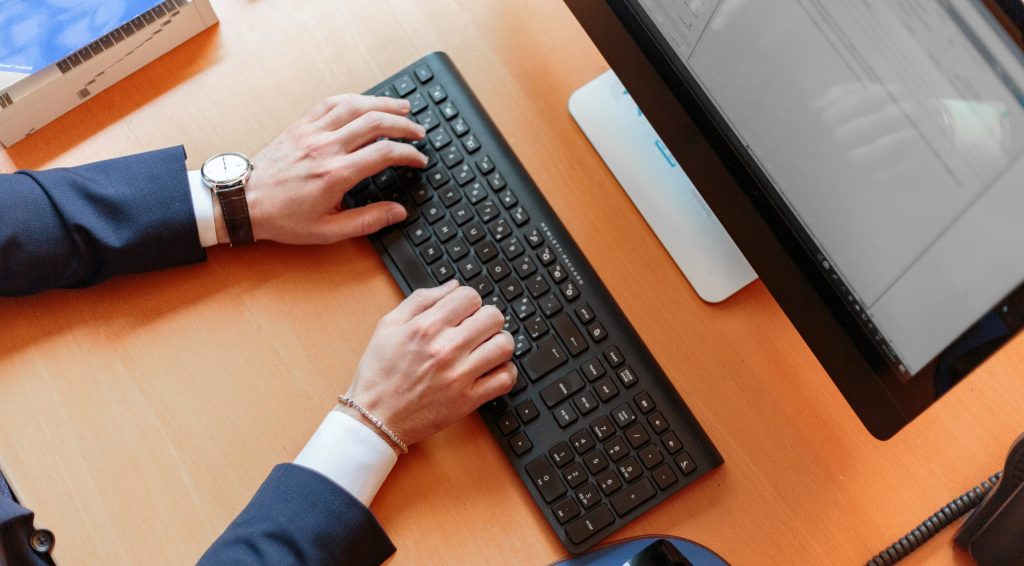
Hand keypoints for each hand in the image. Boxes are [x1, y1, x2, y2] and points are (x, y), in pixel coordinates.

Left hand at [213, 94, 427, 244]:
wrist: (243, 202)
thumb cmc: (282, 219)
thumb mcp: (328, 231)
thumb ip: (367, 221)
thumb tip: (398, 212)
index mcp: (335, 175)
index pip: (384, 154)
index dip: (409, 154)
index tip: (419, 160)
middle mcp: (326, 148)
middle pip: (375, 122)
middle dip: (404, 125)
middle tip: (419, 133)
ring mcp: (312, 132)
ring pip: (355, 105)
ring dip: (383, 103)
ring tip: (403, 107)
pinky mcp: (300, 126)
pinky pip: (331, 102)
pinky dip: (354, 98)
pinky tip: (366, 101)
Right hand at [343, 281, 517, 450]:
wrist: (374, 418)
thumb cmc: (378, 373)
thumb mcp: (388, 326)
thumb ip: (421, 300)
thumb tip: (453, 285)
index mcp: (425, 327)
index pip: (470, 296)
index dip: (469, 301)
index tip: (464, 312)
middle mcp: (445, 349)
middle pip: (493, 317)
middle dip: (486, 319)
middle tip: (477, 329)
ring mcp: (458, 376)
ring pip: (504, 345)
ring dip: (499, 342)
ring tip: (487, 348)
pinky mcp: (467, 400)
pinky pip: (505, 379)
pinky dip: (505, 371)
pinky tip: (491, 370)